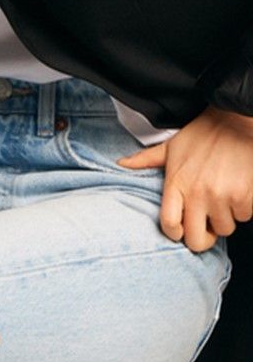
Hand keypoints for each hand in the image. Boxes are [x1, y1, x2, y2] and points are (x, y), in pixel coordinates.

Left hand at [116, 105, 252, 251]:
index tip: (182, 229)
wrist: (235, 120)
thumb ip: (146, 159)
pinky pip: (244, 217)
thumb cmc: (203, 134)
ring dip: (226, 217)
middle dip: (204, 237)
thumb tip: (121, 163)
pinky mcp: (243, 196)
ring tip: (223, 195)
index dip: (176, 233)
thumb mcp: (171, 146)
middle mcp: (197, 192)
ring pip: (225, 229)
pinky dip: (243, 207)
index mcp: (176, 182)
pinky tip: (238, 189)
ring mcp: (221, 195)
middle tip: (207, 223)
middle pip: (197, 241)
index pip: (169, 223)